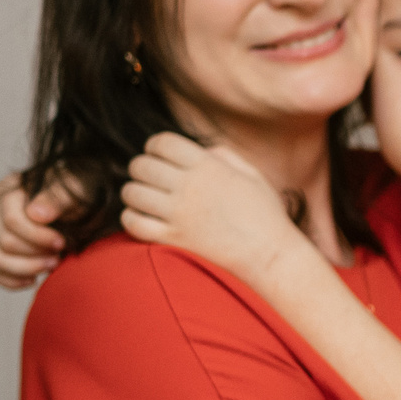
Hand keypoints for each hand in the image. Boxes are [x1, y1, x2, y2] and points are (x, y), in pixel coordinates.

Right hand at [0, 171, 67, 288]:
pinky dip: (13, 280)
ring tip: (51, 265)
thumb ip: (56, 198)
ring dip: (27, 269)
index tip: (61, 243)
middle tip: (59, 255)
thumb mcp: (74, 190)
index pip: (12, 222)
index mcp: (9, 190)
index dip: (38, 237)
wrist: (80, 208)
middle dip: (36, 254)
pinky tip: (34, 279)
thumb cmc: (78, 195)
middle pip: (6, 243)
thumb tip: (36, 214)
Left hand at [120, 132, 307, 283]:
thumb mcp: (252, 175)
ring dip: (133, 193)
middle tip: (149, 177)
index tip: (158, 154)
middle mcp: (189, 187)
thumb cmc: (266, 215)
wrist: (270, 256)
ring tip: (143, 198)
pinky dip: (130, 218)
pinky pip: (134, 223)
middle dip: (141, 167)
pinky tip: (139, 217)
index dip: (155, 145)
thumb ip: (224, 155)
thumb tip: (202, 150)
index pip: (163, 142)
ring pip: (132, 193)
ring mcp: (179, 214)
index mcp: (208, 167)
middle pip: (141, 165)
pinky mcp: (174, 239)